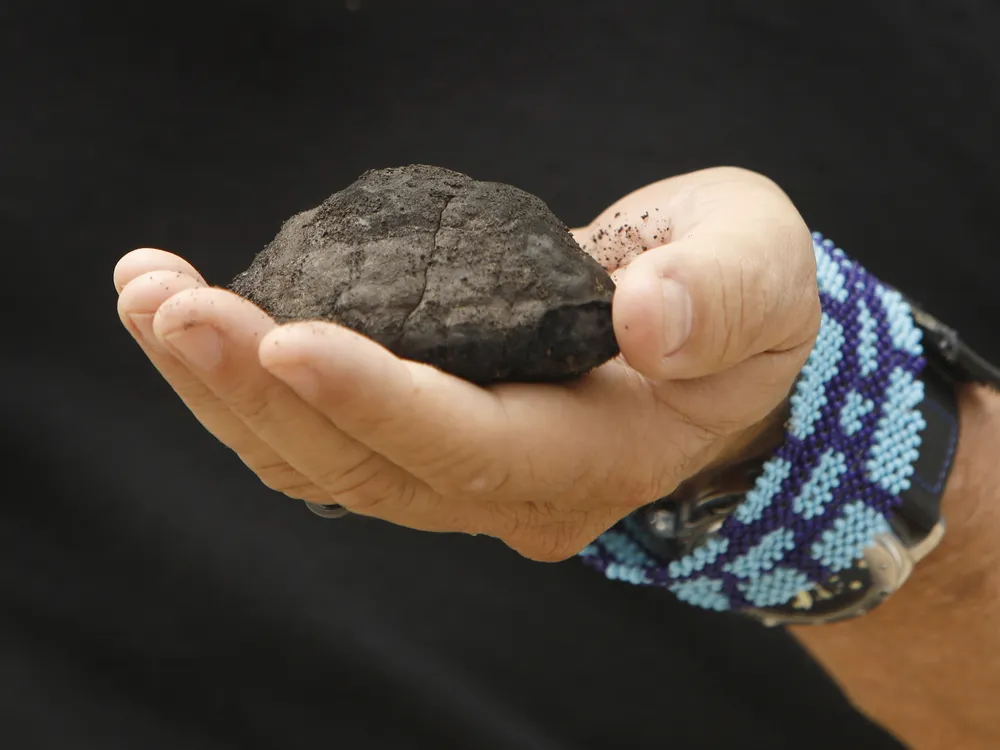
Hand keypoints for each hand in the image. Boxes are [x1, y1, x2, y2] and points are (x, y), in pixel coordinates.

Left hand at [114, 167, 818, 560]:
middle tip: (167, 299)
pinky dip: (247, 385)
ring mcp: (461, 474)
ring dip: (225, 388)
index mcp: (599, 454)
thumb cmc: (744, 300)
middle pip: (366, 469)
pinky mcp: (426, 438)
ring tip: (150, 296)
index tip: (282, 334)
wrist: (715, 336)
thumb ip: (717, 300)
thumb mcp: (762, 277)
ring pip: (322, 464)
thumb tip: (646, 315)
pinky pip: (319, 437)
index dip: (376, 399)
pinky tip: (192, 323)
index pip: (473, 446)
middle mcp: (516, 488)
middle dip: (257, 388)